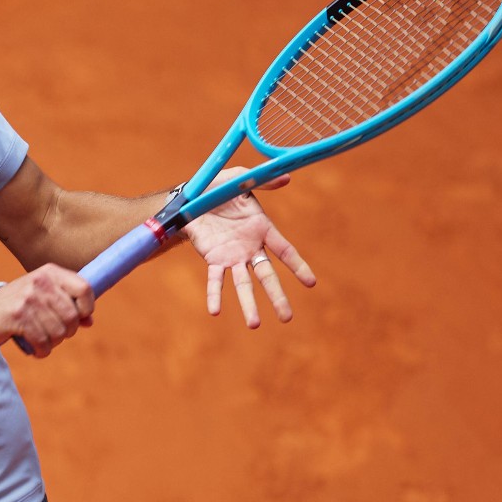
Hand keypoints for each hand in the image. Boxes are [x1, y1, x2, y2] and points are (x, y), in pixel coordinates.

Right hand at [0, 264, 93, 357]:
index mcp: (50, 272)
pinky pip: (42, 341)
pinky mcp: (17, 316)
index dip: (87, 308)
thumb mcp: (45, 296)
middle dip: (68, 331)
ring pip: (58, 332)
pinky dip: (42, 351)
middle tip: (56, 334)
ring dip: (53, 343)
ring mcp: (28, 298)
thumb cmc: (21, 305)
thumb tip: (89, 321)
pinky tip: (37, 350)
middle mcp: (40, 282)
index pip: (84, 289)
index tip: (79, 317)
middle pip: (72, 316)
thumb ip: (68, 305)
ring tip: (44, 341)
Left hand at [182, 168, 316, 327]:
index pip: (285, 251)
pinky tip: (215, 311)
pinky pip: (215, 280)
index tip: (311, 283)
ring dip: (248, 304)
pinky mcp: (214, 259)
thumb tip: (287, 176)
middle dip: (277, 296)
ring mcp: (232, 256)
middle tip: (287, 318)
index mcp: (262, 229)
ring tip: (254, 325)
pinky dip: (215, 294)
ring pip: (243, 283)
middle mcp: (250, 247)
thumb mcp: (240, 179)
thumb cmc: (218, 187)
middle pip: (267, 275)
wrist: (189, 197)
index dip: (297, 266)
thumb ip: (262, 181)